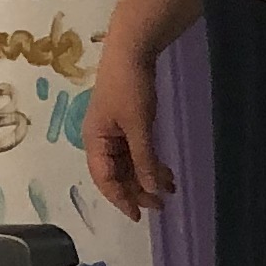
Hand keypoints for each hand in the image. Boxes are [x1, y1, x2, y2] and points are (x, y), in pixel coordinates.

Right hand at [84, 54, 170, 214]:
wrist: (132, 50)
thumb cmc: (130, 87)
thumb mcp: (138, 126)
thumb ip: (144, 159)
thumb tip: (151, 190)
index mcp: (94, 141)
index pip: (104, 179)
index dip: (120, 198)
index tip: (138, 215)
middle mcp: (101, 140)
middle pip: (117, 174)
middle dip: (138, 190)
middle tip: (161, 205)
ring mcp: (114, 132)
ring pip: (129, 165)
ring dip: (148, 177)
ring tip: (170, 189)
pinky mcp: (127, 124)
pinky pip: (137, 152)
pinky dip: (150, 163)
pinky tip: (166, 172)